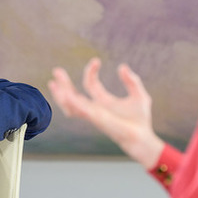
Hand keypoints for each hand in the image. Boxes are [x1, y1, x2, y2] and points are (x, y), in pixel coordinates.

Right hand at [48, 58, 163, 168]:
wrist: (142, 136)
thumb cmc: (141, 120)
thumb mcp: (139, 95)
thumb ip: (132, 81)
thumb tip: (122, 66)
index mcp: (104, 101)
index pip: (90, 84)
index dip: (91, 70)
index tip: (96, 60)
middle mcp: (95, 108)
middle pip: (74, 94)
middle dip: (64, 83)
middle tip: (56, 71)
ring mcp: (94, 114)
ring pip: (71, 104)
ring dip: (62, 94)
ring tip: (54, 82)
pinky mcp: (95, 119)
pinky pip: (79, 110)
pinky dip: (71, 102)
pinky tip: (65, 93)